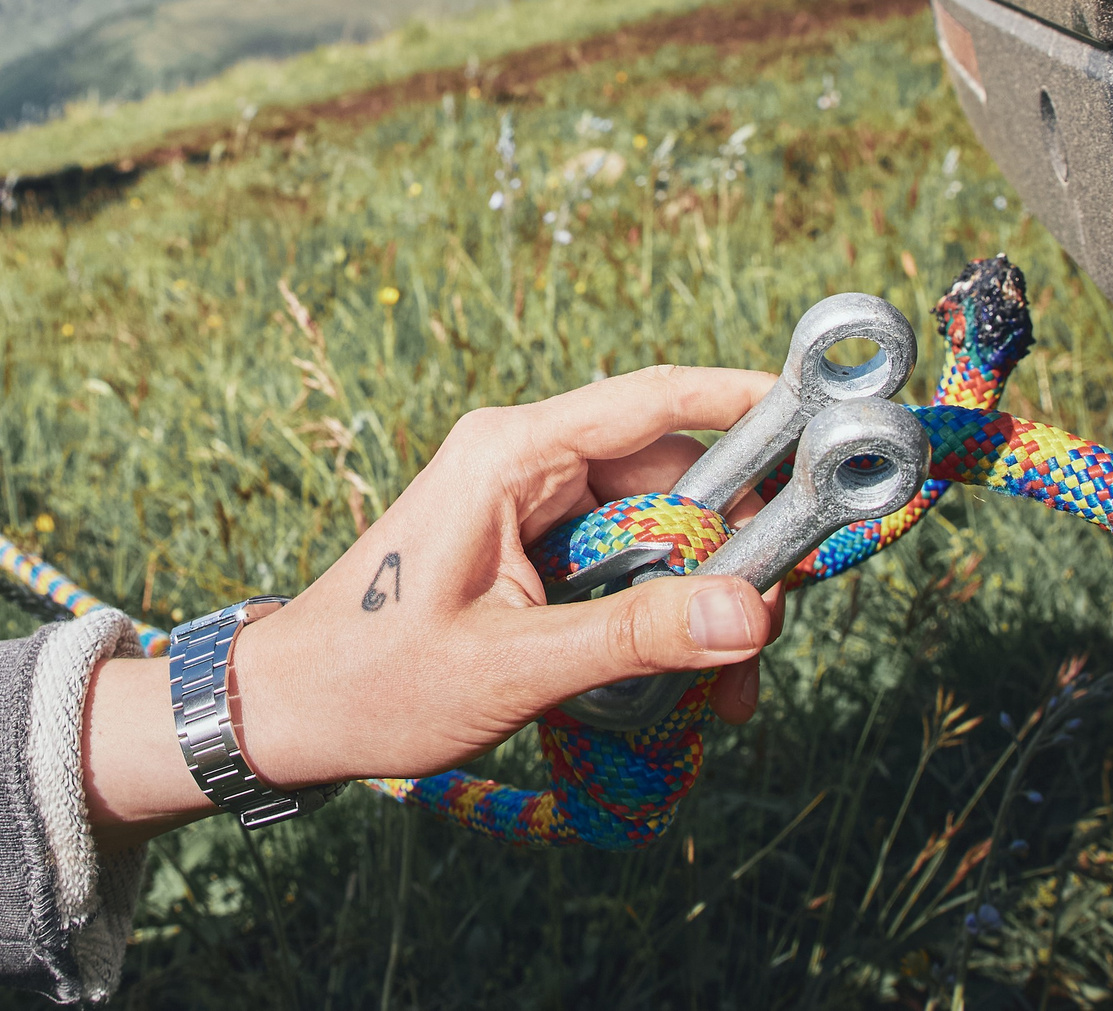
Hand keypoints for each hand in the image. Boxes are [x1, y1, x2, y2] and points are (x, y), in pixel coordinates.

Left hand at [83, 365, 785, 847]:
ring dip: (702, 596)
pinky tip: (689, 682)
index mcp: (508, 453)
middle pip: (670, 475)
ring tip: (730, 686)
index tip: (825, 416)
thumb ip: (637, 636)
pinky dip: (662, 613)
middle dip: (734, 548)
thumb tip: (753, 614)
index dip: (744, 401)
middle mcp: (522, 461)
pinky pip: (624, 561)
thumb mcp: (515, 665)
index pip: (650, 401)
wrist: (287, 713)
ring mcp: (526, 503)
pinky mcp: (530, 547)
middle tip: (774, 626)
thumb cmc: (376, 682)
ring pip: (657, 526)